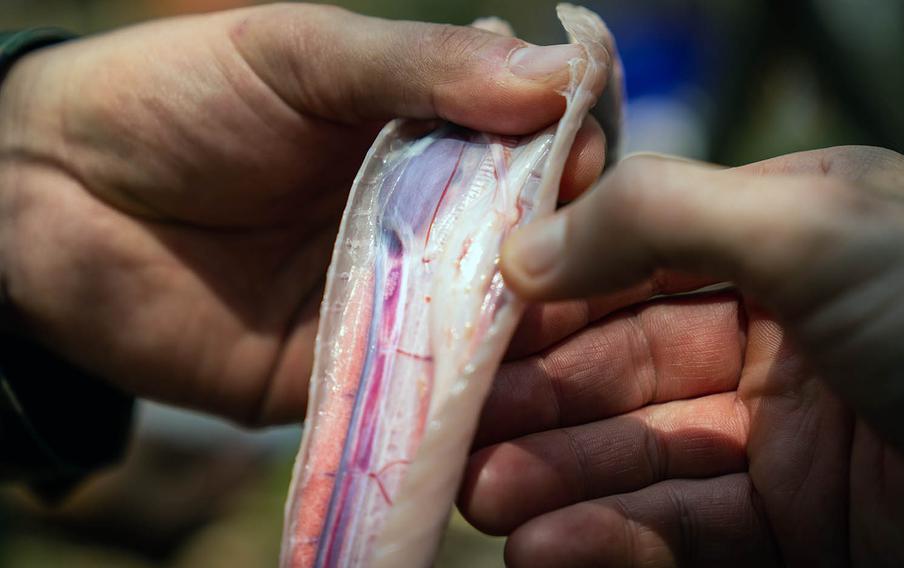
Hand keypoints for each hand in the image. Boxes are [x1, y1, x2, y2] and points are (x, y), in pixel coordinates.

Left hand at [0, 3, 606, 424]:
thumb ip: (422, 66)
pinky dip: (465, 388)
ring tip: (545, 321)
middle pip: (530, 238)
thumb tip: (562, 71)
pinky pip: (425, 385)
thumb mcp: (301, 55)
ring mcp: (395, 299)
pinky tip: (499, 385)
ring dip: (527, 325)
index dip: (573, 147)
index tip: (585, 155)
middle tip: (577, 252)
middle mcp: (428, 219)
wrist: (49, 200)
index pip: (536, 141)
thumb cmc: (176, 100)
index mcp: (427, 132)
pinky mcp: (353, 370)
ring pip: (492, 319)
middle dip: (562, 247)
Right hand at [460, 146, 903, 565]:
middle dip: (537, 402)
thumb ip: (659, 214)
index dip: (549, 299)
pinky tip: (543, 548)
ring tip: (482, 497)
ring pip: (642, 454)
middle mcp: (778, 330)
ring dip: (556, 478)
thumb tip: (521, 251)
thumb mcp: (815, 228)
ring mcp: (784, 435)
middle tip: (459, 433)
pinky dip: (612, 540)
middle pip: (623, 367)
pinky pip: (687, 530)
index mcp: (782, 239)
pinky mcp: (797, 524)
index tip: (470, 332)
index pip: (634, 264)